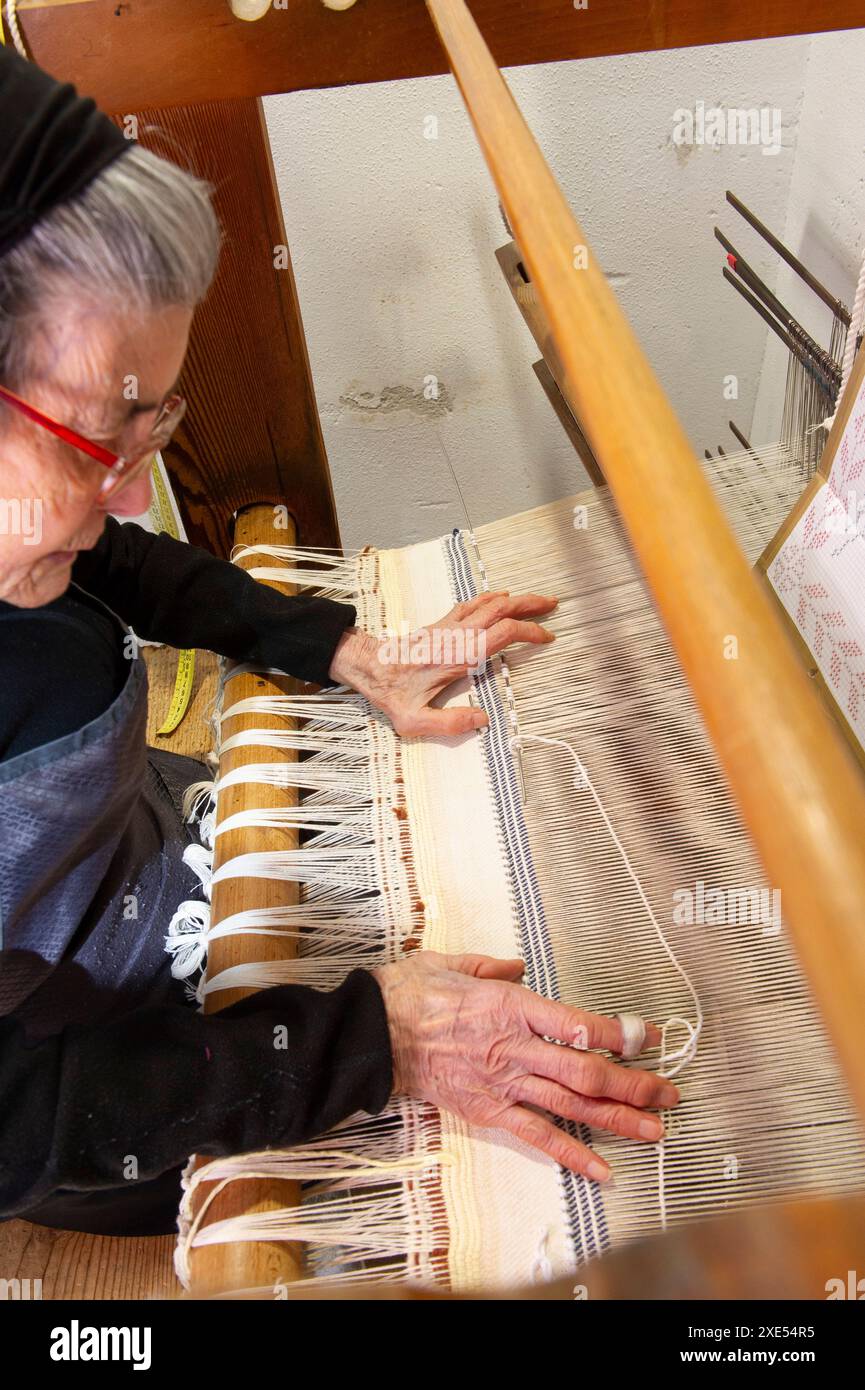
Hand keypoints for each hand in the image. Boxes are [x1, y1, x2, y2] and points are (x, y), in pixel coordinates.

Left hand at [328, 591, 557, 736]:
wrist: (365, 665)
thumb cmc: (388, 693)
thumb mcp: (413, 720)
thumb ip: (449, 723)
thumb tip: (483, 721)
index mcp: (456, 655)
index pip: (502, 633)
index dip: (529, 632)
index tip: (547, 638)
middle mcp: (456, 635)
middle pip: (500, 609)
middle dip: (530, 605)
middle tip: (554, 604)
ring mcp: (448, 626)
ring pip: (488, 602)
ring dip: (515, 599)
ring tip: (538, 600)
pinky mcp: (440, 624)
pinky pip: (472, 604)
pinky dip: (492, 598)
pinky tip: (502, 596)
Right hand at [372, 951, 678, 1180]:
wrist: (371, 1034)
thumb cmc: (408, 993)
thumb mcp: (453, 961)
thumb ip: (492, 964)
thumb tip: (519, 966)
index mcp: (510, 1005)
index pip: (578, 1024)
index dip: (618, 1034)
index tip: (648, 1039)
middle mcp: (514, 1047)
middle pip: (586, 1072)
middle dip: (633, 1084)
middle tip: (669, 1093)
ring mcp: (503, 1083)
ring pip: (571, 1106)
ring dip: (618, 1119)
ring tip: (656, 1130)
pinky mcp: (488, 1111)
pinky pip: (538, 1136)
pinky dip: (572, 1154)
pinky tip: (603, 1169)